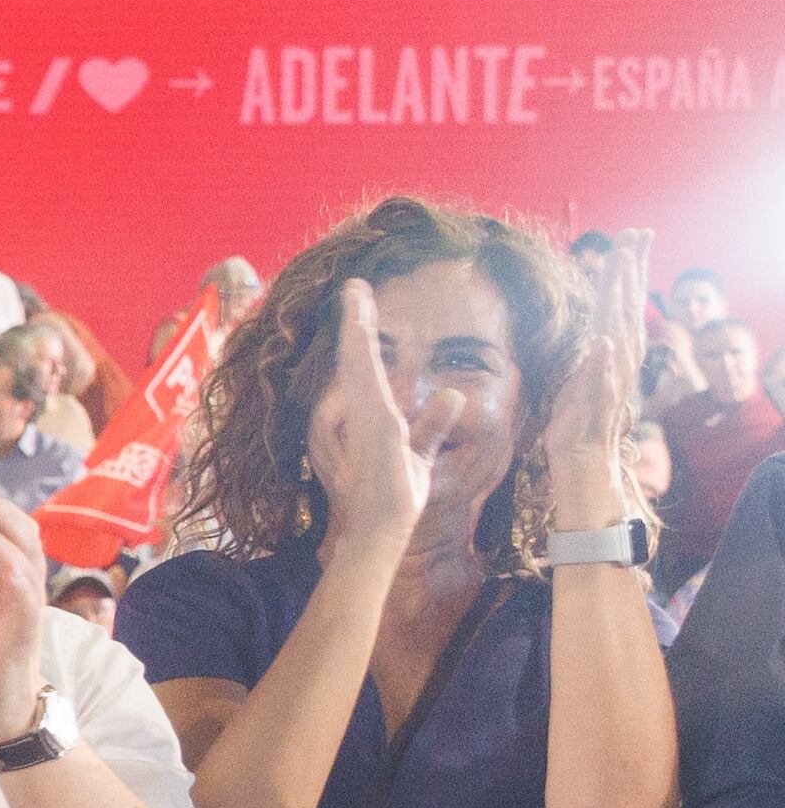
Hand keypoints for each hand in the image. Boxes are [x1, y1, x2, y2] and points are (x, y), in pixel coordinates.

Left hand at [0, 486, 57, 740]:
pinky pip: (24, 597)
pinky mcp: (24, 635)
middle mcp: (22, 592)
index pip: (7, 536)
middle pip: (24, 538)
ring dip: (2, 536)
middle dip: (0, 512)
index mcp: (6, 585)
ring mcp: (27, 612)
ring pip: (27, 561)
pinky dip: (11, 573)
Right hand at [302, 280, 426, 555]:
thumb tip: (452, 393)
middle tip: (355, 285)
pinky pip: (365, 374)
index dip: (366, 338)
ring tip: (356, 290)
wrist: (385, 523)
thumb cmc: (398, 495)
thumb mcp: (423, 450)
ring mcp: (366, 412)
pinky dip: (360, 346)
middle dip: (357, 320)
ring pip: (359, 358)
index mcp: (377, 414)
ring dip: (357, 322)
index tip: (364, 308)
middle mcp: (366, 409)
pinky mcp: (374, 418)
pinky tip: (358, 322)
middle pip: (359, 356)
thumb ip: (434, 422)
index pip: (370, 368)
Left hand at [546, 245, 648, 529]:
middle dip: (630, 269)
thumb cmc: (576, 412)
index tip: (633, 233)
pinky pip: (600, 380)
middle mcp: (615, 358)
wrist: (579, 456)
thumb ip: (588, 340)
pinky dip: (603, 361)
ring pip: (617, 333)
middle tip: (637, 233)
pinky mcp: (594, 402)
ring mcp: (608, 379)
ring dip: (620, 301)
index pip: (620, 300)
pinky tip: (605, 342)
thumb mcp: (578, 367)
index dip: (627, 267)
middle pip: (625, 306)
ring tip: (622, 268)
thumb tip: (589, 316)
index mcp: (608, 347)